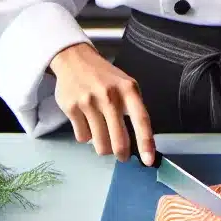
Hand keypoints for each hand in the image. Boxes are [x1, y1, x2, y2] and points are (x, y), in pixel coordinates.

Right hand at [48, 42, 154, 163]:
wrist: (75, 59)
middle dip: (121, 153)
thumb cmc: (105, 77)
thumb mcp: (125, 85)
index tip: (148, 161)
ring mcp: (89, 102)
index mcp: (128, 90)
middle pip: (118, 139)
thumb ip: (133, 109)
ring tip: (103, 137)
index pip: (141, 120)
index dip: (146, 142)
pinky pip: (82, 137)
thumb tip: (141, 143)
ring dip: (103, 147)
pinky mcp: (71, 108)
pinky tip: (87, 122)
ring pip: (99, 143)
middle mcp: (109, 96)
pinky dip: (86, 135)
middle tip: (122, 156)